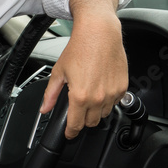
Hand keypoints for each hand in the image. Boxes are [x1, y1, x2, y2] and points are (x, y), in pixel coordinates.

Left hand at [40, 0, 127, 138]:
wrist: (99, 33)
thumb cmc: (80, 48)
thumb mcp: (59, 72)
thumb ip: (51, 94)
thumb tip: (44, 109)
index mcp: (80, 96)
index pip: (76, 125)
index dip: (71, 132)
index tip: (70, 134)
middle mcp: (98, 98)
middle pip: (91, 122)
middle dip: (83, 120)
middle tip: (78, 110)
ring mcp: (112, 93)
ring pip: (104, 114)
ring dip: (96, 111)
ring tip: (89, 96)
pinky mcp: (122, 87)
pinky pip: (115, 102)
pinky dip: (108, 100)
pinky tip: (100, 88)